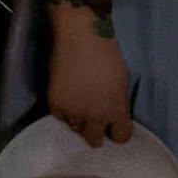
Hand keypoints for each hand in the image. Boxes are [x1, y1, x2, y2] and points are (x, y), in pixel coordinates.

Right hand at [47, 28, 133, 146]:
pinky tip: (67, 97)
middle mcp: (96, 116)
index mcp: (117, 110)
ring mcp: (74, 113)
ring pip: (76, 129)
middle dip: (96, 132)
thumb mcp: (121, 83)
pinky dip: (64, 111)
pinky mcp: (56, 106)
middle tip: (94, 120)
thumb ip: (117, 104)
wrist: (81, 37)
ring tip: (79, 103)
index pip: (121, 136)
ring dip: (79, 120)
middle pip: (95, 140)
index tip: (114, 126)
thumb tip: (111, 116)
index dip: (118, 132)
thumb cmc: (107, 54)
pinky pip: (61, 118)